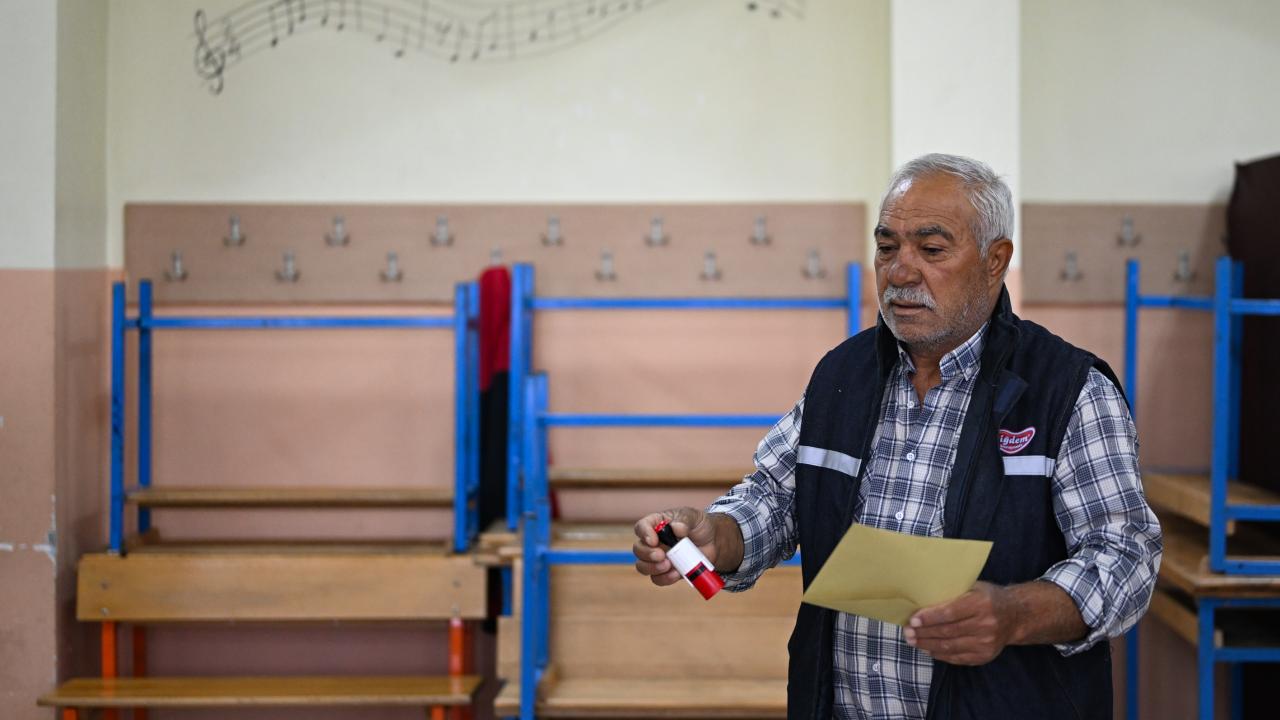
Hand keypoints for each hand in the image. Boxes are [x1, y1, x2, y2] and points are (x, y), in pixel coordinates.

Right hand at [632, 507, 718, 586]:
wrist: (714, 543)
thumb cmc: (700, 525)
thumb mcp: (694, 517)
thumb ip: (685, 520)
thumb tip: (676, 528)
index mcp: (656, 524)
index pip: (641, 527)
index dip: (644, 533)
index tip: (653, 540)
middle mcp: (653, 542)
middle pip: (638, 549)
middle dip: (647, 554)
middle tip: (662, 555)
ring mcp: (658, 558)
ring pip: (643, 566)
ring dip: (653, 568)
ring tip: (669, 566)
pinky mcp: (666, 572)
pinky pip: (658, 579)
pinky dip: (665, 578)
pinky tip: (676, 573)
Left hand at [903, 581, 1017, 664]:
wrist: (1015, 615)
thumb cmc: (988, 597)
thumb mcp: (973, 587)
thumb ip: (952, 592)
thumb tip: (920, 595)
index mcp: (981, 604)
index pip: (949, 613)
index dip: (929, 618)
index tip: (912, 620)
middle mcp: (985, 625)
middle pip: (947, 631)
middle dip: (923, 633)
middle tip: (907, 632)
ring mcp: (986, 643)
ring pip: (950, 646)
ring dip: (927, 645)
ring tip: (912, 641)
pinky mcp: (985, 656)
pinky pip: (957, 658)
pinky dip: (940, 654)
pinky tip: (928, 649)